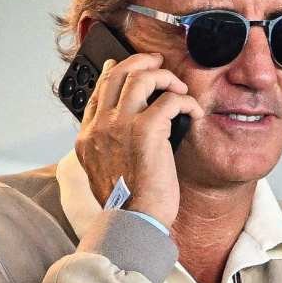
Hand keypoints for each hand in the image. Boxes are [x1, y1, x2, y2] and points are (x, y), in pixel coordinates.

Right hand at [74, 52, 203, 228]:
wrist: (134, 221)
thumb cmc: (129, 203)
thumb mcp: (105, 172)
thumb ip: (110, 147)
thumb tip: (126, 130)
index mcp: (88, 138)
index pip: (97, 93)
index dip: (112, 73)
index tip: (122, 65)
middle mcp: (100, 127)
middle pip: (116, 76)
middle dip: (140, 62)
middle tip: (157, 62)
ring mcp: (120, 126)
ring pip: (141, 78)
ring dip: (164, 76)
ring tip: (179, 87)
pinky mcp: (146, 131)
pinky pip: (169, 100)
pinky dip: (185, 101)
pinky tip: (194, 112)